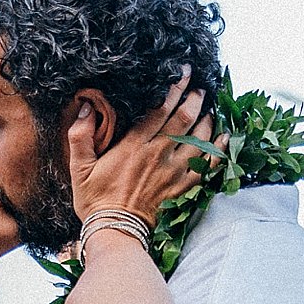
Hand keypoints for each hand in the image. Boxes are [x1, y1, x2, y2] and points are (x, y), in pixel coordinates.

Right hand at [69, 72, 220, 226]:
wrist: (115, 231)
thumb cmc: (95, 200)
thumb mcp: (79, 168)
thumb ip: (80, 136)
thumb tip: (85, 109)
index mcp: (135, 146)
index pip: (160, 109)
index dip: (174, 88)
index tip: (184, 72)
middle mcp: (158, 154)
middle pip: (185, 118)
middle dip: (195, 99)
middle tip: (201, 88)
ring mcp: (174, 172)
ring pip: (199, 139)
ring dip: (207, 121)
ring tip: (209, 109)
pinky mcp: (182, 188)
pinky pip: (207, 166)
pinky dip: (218, 151)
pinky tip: (224, 138)